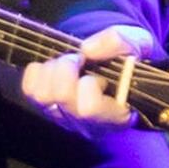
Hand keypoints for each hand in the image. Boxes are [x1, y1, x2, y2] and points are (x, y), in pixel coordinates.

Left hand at [23, 22, 152, 135]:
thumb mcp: (139, 44)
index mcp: (115, 117)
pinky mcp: (47, 110)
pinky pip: (29, 91)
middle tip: (77, 59)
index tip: (97, 72)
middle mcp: (87, 125)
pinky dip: (38, 72)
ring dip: (51, 69)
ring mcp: (65, 119)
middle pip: (60, 97)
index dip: (88, 83)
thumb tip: (87, 50)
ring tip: (67, 63)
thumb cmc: (131, 62)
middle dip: (66, 67)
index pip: (88, 108)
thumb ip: (119, 42)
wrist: (119, 70)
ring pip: (41, 95)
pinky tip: (54, 68)